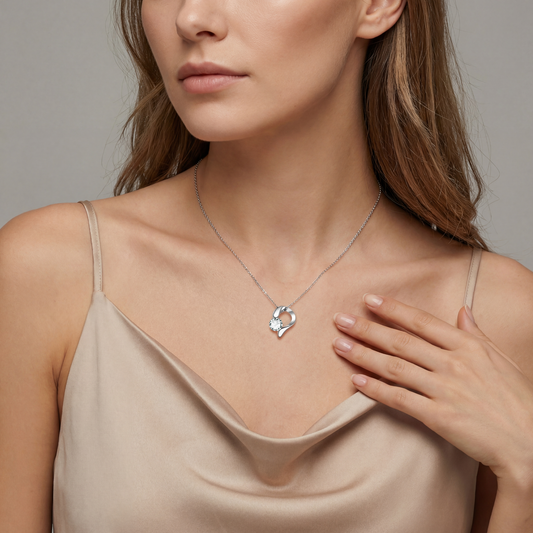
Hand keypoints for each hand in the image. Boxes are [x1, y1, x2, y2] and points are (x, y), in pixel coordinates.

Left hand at [332, 294, 532, 488]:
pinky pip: (401, 399)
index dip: (392, 309)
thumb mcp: (500, 358)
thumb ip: (477, 333)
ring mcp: (445, 390)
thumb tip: (462, 310)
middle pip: (400, 341)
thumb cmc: (517, 399)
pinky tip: (356, 382)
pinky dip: (376, 390)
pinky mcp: (439, 417)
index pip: (421, 321)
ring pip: (395, 367)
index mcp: (468, 346)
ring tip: (338, 345)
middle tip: (340, 319)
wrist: (529, 442)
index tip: (368, 300)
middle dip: (366, 328)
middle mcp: (453, 363)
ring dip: (363, 355)